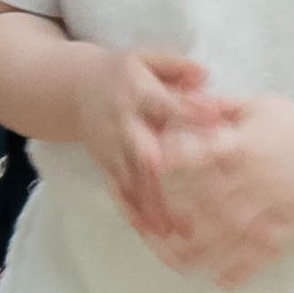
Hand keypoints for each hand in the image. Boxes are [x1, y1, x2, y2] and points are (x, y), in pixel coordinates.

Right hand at [74, 48, 227, 237]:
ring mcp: (112, 148)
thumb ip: (177, 65)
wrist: (76, 88)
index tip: (216, 123)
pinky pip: (119, 192)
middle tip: (186, 196)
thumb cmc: (125, 72)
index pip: (167, 104)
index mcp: (139, 93)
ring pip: (132, 181)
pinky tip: (153, 235)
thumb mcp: (148, 57)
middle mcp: (124, 123)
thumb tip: (205, 76)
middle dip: (163, 176)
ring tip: (176, 233)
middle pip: (143, 152)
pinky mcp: (105, 165)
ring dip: (152, 208)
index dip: (190, 112)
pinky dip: (135, 214)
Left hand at [144, 93, 293, 286]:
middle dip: (182, 219)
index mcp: (244, 143)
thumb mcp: (255, 105)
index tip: (152, 171)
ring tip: (179, 264)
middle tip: (153, 234)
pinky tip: (224, 281)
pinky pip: (266, 249)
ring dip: (205, 251)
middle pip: (212, 202)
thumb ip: (218, 107)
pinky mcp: (290, 221)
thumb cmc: (291, 120)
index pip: (205, 152)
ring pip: (234, 232)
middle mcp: (256, 175)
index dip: (178, 160)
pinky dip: (245, 267)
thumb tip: (183, 100)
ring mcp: (274, 202)